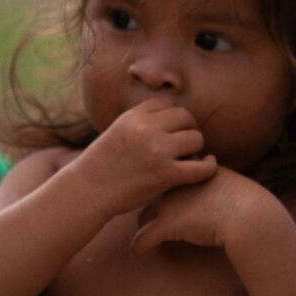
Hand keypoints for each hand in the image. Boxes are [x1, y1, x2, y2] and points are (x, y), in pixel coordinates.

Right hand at [66, 100, 216, 217]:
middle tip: (184, 146)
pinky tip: (207, 166)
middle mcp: (145, 129)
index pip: (167, 104)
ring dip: (196, 149)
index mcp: (133, 117)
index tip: (171, 131)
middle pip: (186, 117)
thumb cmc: (102, 165)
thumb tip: (168, 114)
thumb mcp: (117, 131)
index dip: (173, 117)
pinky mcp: (165, 175)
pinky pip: (201, 167)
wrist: (87, 191)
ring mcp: (156, 151)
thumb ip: (140, 122)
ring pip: (196, 139)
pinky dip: (208, 167)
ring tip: (186, 159)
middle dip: (188, 130)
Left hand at [132, 168, 274, 252]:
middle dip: (145, 199)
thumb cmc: (246, 202)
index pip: (166, 171)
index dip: (158, 181)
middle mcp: (176, 183)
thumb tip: (220, 185)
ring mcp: (170, 204)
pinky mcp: (168, 225)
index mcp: (189, 170)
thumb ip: (218, 181)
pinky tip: (137, 252)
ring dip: (141, 222)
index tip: (154, 189)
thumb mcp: (231, 183)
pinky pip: (145, 238)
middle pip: (150, 190)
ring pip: (144, 214)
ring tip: (140, 229)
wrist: (248, 214)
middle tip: (143, 209)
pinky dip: (140, 246)